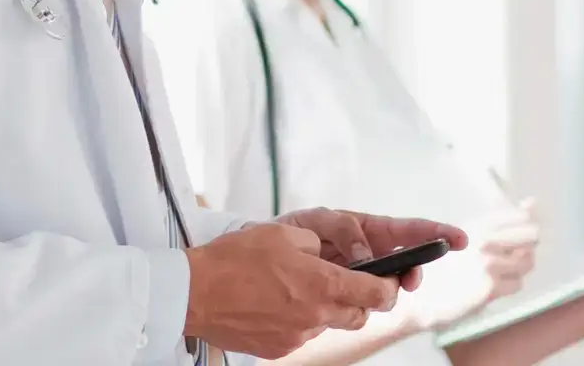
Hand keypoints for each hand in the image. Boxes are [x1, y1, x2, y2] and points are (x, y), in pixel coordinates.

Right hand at [182, 222, 404, 358]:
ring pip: (327, 324)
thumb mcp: (282, 234)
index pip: (377, 294)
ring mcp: (296, 336)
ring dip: (324, 309)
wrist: (194, 293)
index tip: (389, 281)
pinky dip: (297, 320)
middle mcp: (315, 316)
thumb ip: (316, 243)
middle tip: (347, 283)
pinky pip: (300, 334)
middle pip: (359, 316)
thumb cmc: (234, 259)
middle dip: (360, 301)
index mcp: (322, 284)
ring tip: (298, 289)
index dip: (390, 287)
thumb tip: (326, 253)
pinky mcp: (277, 349)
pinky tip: (275, 304)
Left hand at [272, 207, 472, 291]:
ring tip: (371, 287)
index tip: (459, 239)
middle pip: (404, 265)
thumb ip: (343, 228)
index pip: (407, 231)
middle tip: (409, 279)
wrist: (259, 264)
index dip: (435, 233)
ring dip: (385, 290)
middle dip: (412, 271)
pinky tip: (347, 298)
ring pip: (386, 290)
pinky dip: (360, 305)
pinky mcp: (347, 300)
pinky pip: (362, 306)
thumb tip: (365, 255)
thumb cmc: (289, 234)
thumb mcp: (314, 220)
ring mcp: (361, 280)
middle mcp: (370, 256)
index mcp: (366, 231)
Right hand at [404, 200, 541, 330]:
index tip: (530, 225)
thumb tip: (532, 204)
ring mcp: (488, 264)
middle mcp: (484, 241)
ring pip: (526, 262)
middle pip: (531, 236)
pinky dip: (508, 286)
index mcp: (476, 225)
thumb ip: (497, 224)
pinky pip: (517, 284)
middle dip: (528, 245)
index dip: (530, 221)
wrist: (421, 300)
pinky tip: (491, 287)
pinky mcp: (490, 287)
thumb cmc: (442, 269)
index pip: (520, 216)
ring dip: (518, 268)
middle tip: (513, 253)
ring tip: (497, 272)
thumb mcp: (464, 237)